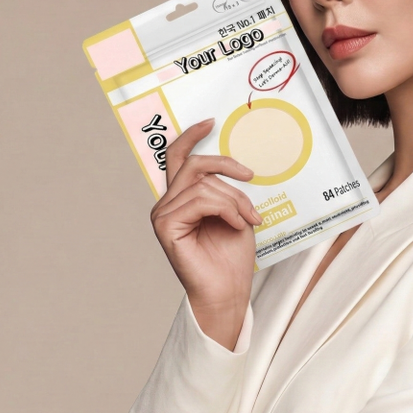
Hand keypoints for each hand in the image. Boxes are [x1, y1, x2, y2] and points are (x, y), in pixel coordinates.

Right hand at [150, 118, 262, 347]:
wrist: (228, 290)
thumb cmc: (232, 256)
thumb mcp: (236, 212)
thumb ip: (225, 188)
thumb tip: (230, 166)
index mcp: (181, 198)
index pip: (178, 158)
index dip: (191, 136)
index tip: (211, 122)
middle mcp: (167, 203)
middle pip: (194, 165)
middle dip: (226, 167)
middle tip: (250, 176)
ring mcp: (163, 215)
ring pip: (202, 184)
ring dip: (234, 199)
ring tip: (248, 218)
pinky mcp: (165, 226)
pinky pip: (200, 200)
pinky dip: (227, 209)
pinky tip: (237, 224)